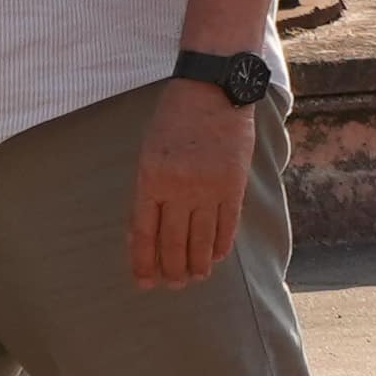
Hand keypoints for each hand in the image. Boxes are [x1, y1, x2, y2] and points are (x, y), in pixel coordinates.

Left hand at [129, 82, 252, 288]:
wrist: (213, 89)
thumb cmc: (173, 119)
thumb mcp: (148, 152)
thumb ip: (146, 190)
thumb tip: (142, 234)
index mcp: (150, 178)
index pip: (143, 233)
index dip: (143, 262)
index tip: (143, 283)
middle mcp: (178, 187)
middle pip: (173, 242)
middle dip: (171, 270)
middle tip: (172, 285)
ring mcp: (208, 187)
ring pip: (200, 240)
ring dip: (196, 264)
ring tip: (194, 278)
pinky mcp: (233, 184)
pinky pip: (227, 225)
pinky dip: (220, 245)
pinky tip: (215, 257)